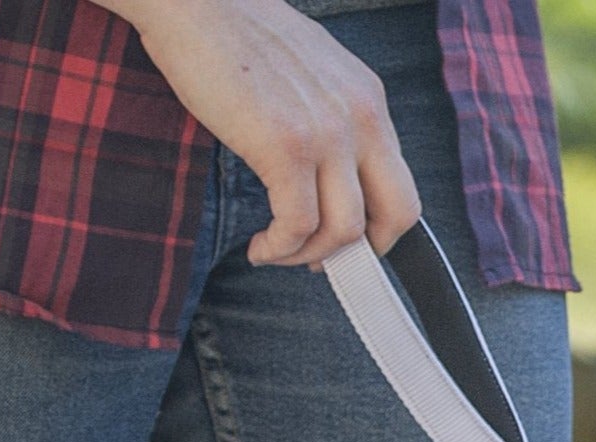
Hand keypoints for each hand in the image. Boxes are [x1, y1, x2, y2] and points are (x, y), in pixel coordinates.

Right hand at [94, 0, 421, 265]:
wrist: (193, 0)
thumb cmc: (238, 37)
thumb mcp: (311, 75)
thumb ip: (333, 122)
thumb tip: (332, 182)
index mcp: (368, 100)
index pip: (402, 189)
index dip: (378, 232)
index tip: (342, 244)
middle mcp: (359, 116)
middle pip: (396, 216)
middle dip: (362, 254)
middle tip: (320, 260)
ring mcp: (326, 132)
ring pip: (345, 231)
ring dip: (307, 255)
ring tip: (275, 249)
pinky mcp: (286, 146)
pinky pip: (298, 226)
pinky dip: (278, 249)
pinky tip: (259, 247)